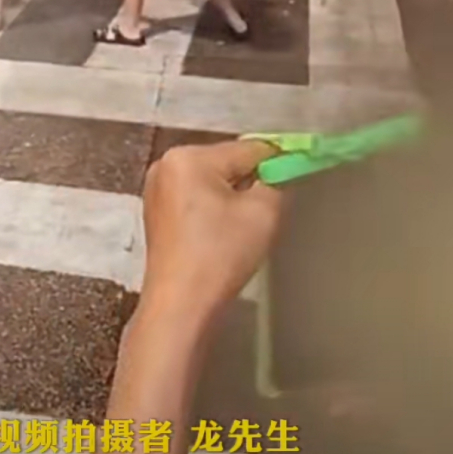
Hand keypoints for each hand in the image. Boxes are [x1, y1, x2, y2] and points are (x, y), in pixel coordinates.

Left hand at [140, 140, 283, 324]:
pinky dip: (212, 208)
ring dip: (231, 196)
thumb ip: (277, 180)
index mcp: (189, 157)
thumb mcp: (263, 213)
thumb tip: (279, 168)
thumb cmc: (220, 256)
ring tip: (240, 229)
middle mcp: (167, 163)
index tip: (296, 176)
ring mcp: (156, 187)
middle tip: (262, 214)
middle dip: (249, 182)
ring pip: (211, 180)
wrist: (181, 305)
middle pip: (227, 162)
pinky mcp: (155, 209)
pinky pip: (195, 196)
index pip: (248, 148)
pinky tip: (219, 235)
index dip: (277, 162)